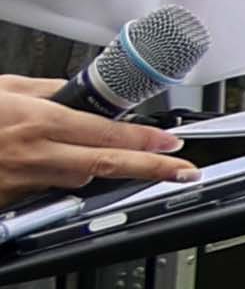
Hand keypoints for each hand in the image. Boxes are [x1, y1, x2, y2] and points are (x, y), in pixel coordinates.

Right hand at [0, 78, 196, 195]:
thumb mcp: (3, 88)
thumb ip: (44, 90)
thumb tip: (73, 91)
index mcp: (38, 122)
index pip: (106, 134)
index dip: (145, 141)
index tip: (172, 143)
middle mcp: (32, 155)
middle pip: (103, 165)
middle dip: (147, 169)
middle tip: (182, 171)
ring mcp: (17, 182)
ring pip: (76, 181)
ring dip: (98, 171)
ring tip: (125, 161)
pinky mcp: (4, 200)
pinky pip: (42, 192)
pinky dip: (56, 181)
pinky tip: (58, 168)